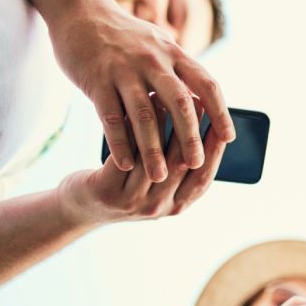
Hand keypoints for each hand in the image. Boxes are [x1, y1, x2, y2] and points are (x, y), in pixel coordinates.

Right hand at [48, 2, 233, 182]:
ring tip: (160, 176)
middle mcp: (154, 61)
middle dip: (190, 137)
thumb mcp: (159, 46)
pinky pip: (111, 117)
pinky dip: (120, 143)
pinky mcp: (97, 80)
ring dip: (154, 149)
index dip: (221, 112)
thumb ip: (179, 72)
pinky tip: (126, 163)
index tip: (229, 138)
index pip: (207, 84)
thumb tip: (203, 105)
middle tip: (196, 164)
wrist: (80, 12)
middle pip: (180, 103)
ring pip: (145, 115)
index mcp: (174, 54)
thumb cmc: (125, 37)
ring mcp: (124, 70)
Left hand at [57, 98, 225, 226]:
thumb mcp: (157, 186)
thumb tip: (208, 130)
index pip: (203, 177)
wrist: (82, 206)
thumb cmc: (127, 187)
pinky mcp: (107, 192)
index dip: (215, 151)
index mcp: (176, 206)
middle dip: (190, 129)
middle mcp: (157, 207)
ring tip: (166, 97)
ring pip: (153, 157)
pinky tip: (134, 109)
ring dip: (161, 125)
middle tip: (196, 100)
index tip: (223, 124)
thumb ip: (180, 168)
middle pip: (180, 164)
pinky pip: (125, 155)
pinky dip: (131, 130)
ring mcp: (131, 202)